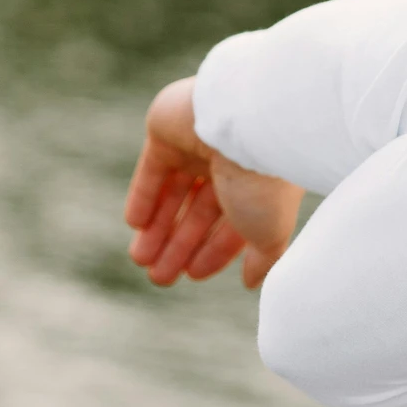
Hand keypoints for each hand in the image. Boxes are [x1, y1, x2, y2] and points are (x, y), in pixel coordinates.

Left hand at [123, 77, 303, 287]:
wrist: (251, 123)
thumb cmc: (266, 181)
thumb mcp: (269, 231)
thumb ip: (263, 258)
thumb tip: (251, 283)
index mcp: (258, 183)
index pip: (230, 225)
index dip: (211, 252)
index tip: (193, 275)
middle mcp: (229, 162)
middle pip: (198, 212)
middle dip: (177, 246)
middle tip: (158, 278)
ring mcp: (197, 142)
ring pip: (173, 193)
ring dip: (157, 228)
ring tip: (140, 260)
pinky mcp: (166, 128)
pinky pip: (152, 167)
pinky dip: (144, 195)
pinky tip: (136, 224)